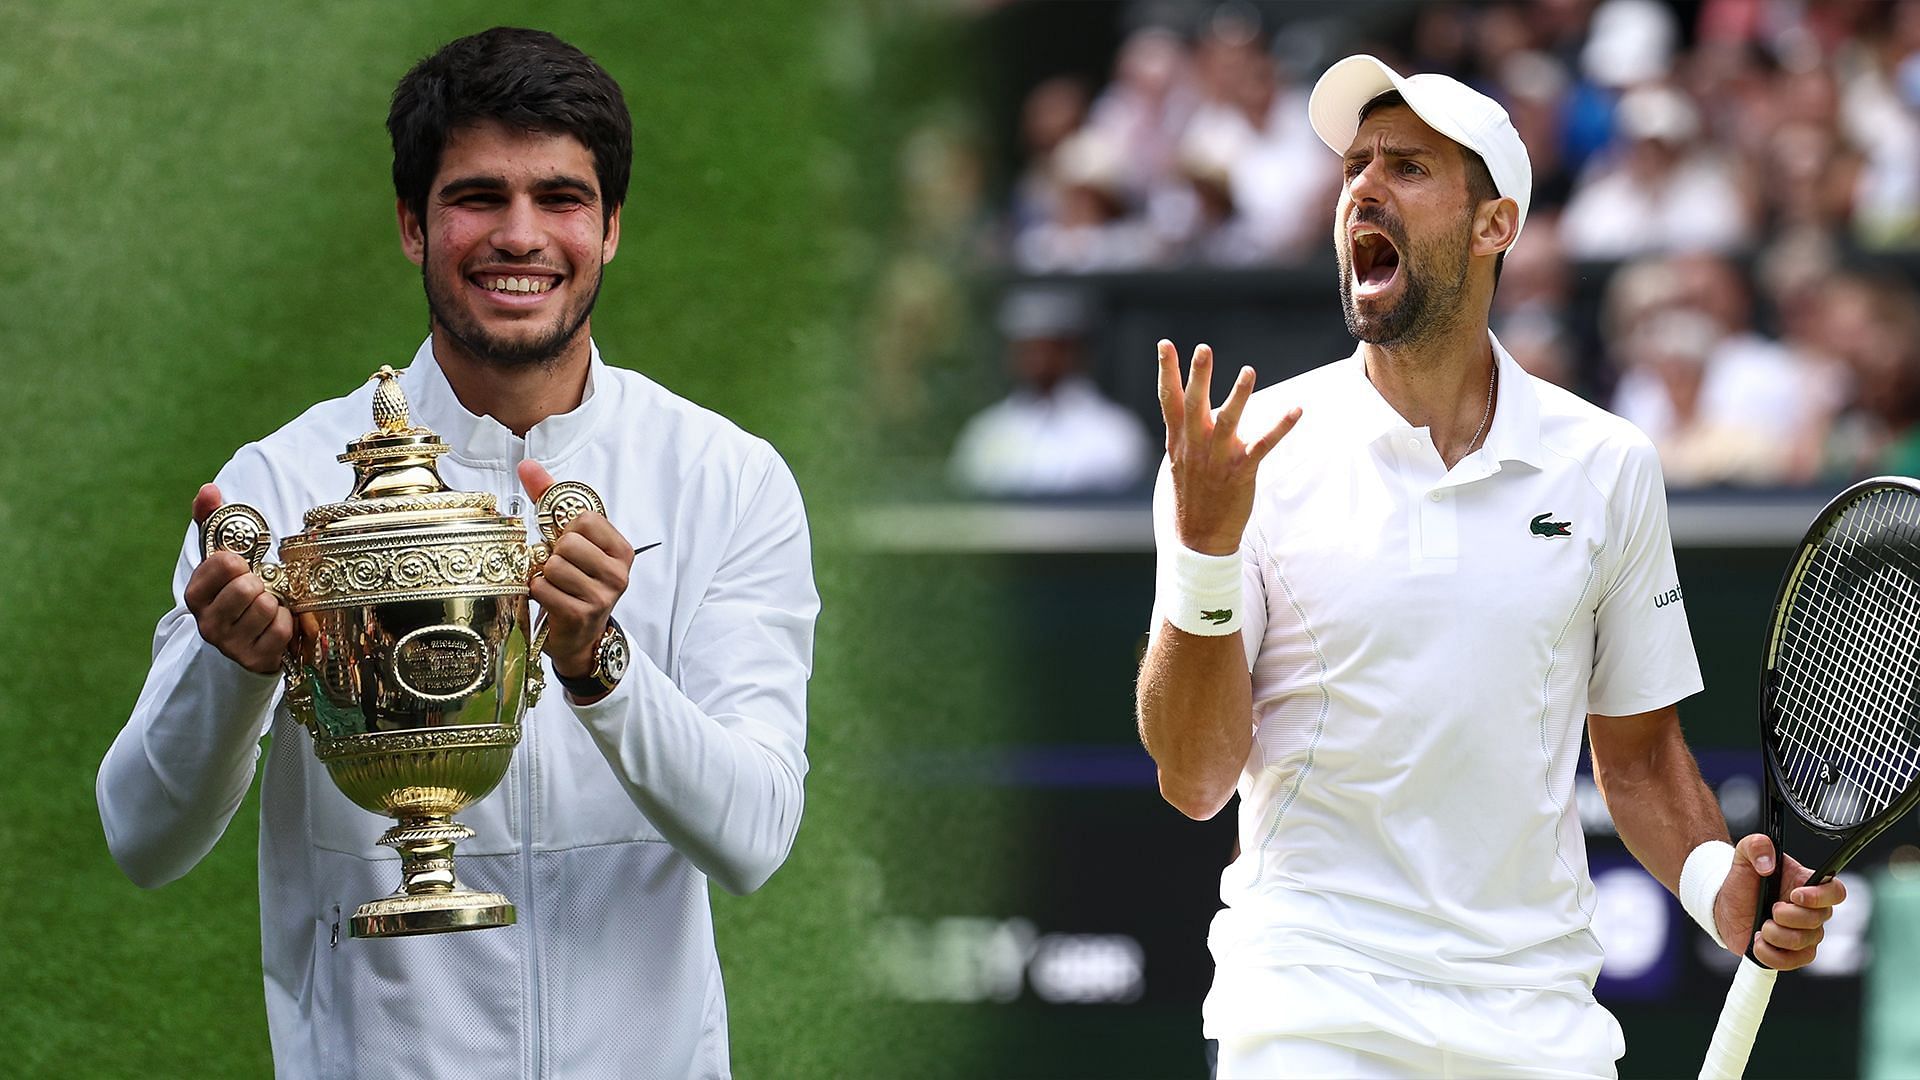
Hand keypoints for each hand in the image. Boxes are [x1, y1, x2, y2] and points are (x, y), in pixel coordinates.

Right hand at [184, 483, 292, 674]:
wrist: (248, 639)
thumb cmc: (236, 590)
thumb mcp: (221, 558)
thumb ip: (212, 521)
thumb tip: (209, 489)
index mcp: (194, 594)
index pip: (225, 563)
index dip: (241, 561)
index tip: (242, 567)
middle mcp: (206, 623)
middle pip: (248, 587)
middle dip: (261, 583)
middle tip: (259, 588)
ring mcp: (229, 645)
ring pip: (267, 607)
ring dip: (276, 602)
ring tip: (268, 605)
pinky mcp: (254, 660)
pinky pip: (283, 630)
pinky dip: (288, 623)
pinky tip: (277, 624)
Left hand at [518, 460, 632, 678]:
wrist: (579, 636)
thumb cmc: (574, 581)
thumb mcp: (569, 540)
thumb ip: (550, 500)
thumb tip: (527, 465)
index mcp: (621, 549)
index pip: (584, 519)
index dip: (566, 530)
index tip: (569, 546)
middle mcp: (619, 572)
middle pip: (567, 542)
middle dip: (553, 554)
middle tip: (560, 570)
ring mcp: (604, 595)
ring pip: (553, 566)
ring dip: (543, 575)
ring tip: (554, 585)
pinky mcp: (583, 614)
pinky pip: (544, 588)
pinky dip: (537, 592)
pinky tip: (549, 600)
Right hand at [1157, 340, 1301, 554]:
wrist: (1199, 538)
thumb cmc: (1190, 498)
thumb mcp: (1177, 463)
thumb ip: (1184, 436)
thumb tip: (1189, 411)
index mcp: (1178, 442)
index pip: (1169, 400)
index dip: (1166, 371)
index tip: (1165, 344)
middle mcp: (1194, 447)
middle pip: (1194, 405)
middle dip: (1198, 376)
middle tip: (1203, 349)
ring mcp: (1217, 460)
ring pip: (1228, 422)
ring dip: (1239, 396)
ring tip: (1248, 371)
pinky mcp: (1240, 473)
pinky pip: (1262, 446)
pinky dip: (1280, 427)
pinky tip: (1295, 410)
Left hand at [1711, 833, 1846, 969]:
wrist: (1724, 905)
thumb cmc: (1742, 881)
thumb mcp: (1743, 855)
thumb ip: (1756, 845)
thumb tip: (1767, 862)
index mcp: (1807, 885)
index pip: (1836, 892)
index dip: (1820, 897)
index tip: (1795, 895)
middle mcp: (1812, 911)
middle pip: (1818, 920)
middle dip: (1788, 916)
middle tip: (1771, 908)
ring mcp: (1805, 934)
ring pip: (1804, 942)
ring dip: (1776, 934)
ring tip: (1762, 925)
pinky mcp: (1792, 953)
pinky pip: (1793, 962)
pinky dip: (1772, 954)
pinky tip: (1758, 941)